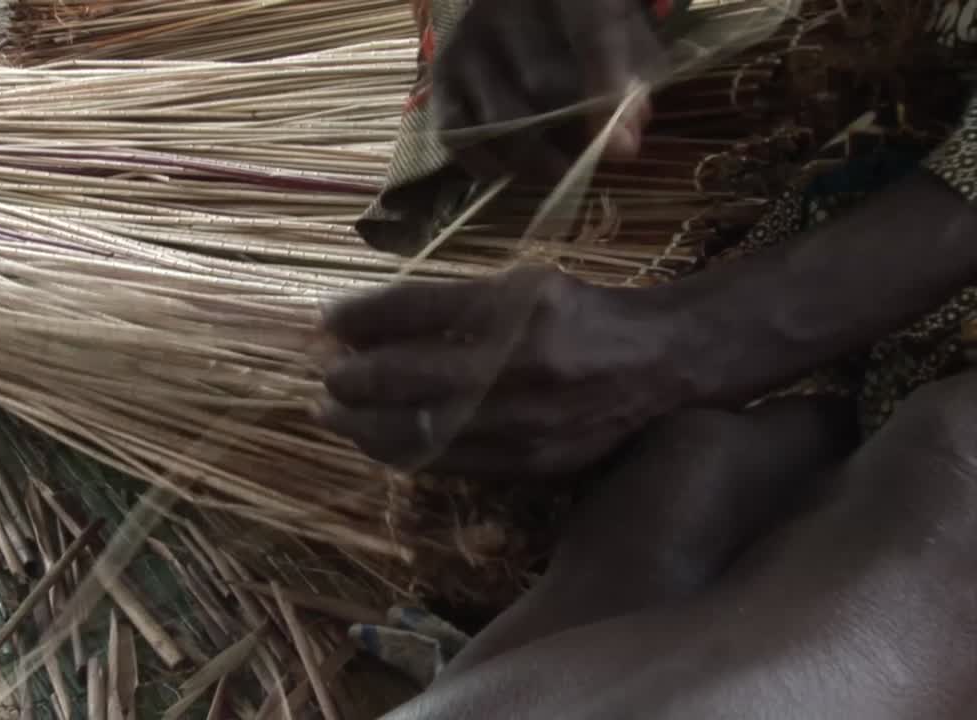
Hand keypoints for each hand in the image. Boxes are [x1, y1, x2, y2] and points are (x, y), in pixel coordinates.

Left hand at [320, 267, 694, 479]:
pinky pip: (450, 465)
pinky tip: (378, 443)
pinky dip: (404, 454)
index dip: (360, 317)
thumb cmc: (578, 314)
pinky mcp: (533, 464)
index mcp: (518, 305)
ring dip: (364, 426)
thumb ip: (450, 304)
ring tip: (334, 416)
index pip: (415, 310)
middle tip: (325, 377)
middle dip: (352, 379)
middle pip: (408, 376)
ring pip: (420, 431)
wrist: (660, 363)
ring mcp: (528, 421)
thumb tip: (366, 324)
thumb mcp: (520, 285)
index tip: (327, 321)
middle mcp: (522, 364)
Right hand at [433, 0, 664, 178]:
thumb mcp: (618, 24)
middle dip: (574, 134)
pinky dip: (486, 164)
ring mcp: (464, 46)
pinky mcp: (439, 80)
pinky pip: (458, 136)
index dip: (607, 89)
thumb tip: (626, 132)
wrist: (517, 4)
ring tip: (561, 168)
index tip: (621, 145)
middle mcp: (500, 8)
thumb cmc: (578, 18)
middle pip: (541, 85)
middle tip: (596, 157)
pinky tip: (512, 168)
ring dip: (535, 159)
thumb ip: (633, 70)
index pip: (589, 32)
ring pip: (500, 121)